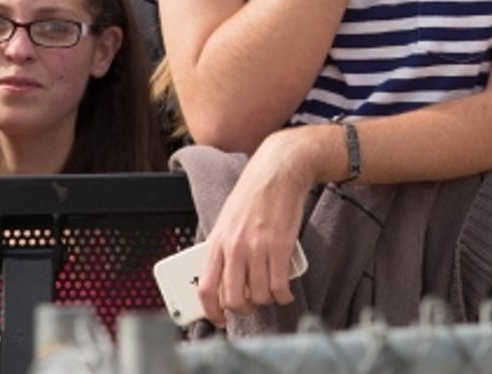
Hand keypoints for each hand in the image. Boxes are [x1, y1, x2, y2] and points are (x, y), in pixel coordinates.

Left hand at [195, 126, 332, 324]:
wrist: (278, 173)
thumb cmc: (253, 196)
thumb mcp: (226, 221)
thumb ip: (222, 249)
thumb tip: (221, 279)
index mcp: (217, 242)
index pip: (206, 288)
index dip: (211, 312)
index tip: (219, 319)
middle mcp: (235, 248)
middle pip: (234, 299)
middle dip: (243, 309)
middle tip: (250, 305)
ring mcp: (258, 248)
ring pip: (260, 295)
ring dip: (266, 301)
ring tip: (270, 293)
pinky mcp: (281, 247)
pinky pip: (280, 286)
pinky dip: (283, 296)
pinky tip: (285, 293)